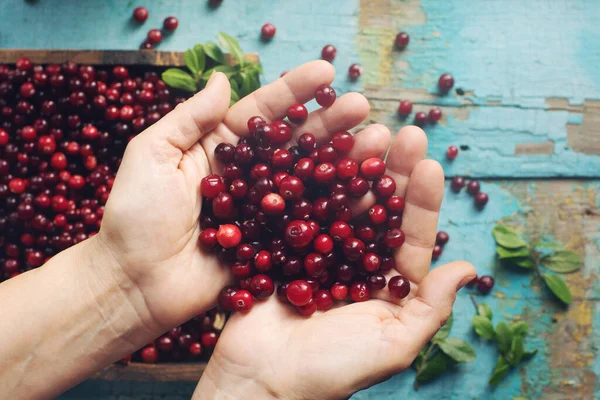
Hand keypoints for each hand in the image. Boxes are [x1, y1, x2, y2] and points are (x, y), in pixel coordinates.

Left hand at [96, 61, 371, 332]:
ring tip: (378, 143)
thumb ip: (189, 118)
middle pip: (297, 144)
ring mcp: (265, 212)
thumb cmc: (135, 217)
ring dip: (344, 162)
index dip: (295, 91)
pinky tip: (368, 194)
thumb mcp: (152, 154)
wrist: (134, 284)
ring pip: (310, 181)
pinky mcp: (273, 246)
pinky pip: (309, 225)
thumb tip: (223, 78)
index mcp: (222, 148)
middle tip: (364, 108)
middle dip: (331, 124)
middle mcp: (250, 177)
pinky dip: (339, 210)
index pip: (265, 113)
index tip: (328, 72)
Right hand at [194, 125, 475, 397]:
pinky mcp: (284, 246)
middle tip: (406, 133)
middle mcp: (355, 262)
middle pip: (379, 209)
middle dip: (394, 171)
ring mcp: (318, 251)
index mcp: (386, 285)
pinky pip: (302, 208)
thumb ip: (430, 309)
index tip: (432, 165)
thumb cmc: (330, 370)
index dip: (423, 201)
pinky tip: (322, 150)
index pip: (412, 236)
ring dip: (357, 167)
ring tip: (369, 131)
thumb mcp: (392, 345)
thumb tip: (468, 268)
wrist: (261, 380)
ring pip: (343, 201)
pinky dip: (312, 180)